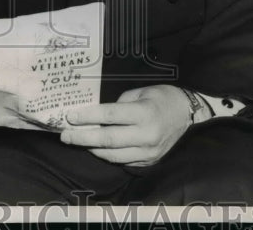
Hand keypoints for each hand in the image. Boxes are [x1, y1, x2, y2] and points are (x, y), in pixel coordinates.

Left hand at [60, 85, 190, 165]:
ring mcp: (148, 152)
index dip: (88, 117)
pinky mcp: (149, 161)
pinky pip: (123, 160)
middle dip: (82, 137)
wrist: (188, 113)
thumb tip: (99, 115)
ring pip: (113, 155)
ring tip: (77, 141)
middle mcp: (146, 135)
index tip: (70, 116)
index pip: (110, 116)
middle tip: (65, 135)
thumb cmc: (162, 97)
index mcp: (144, 113)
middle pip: (108, 139)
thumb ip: (120, 104)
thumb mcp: (141, 92)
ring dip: (92, 148)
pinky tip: (96, 147)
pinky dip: (107, 155)